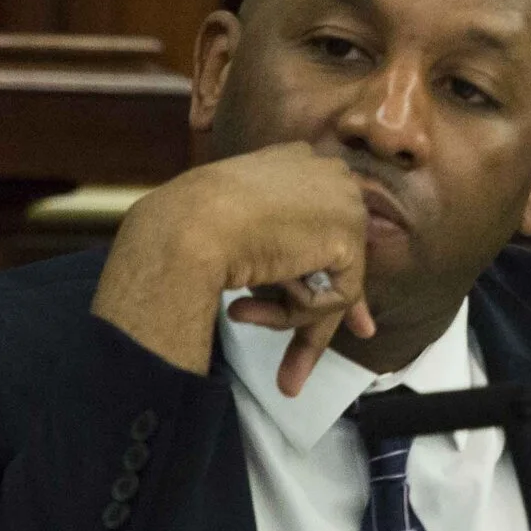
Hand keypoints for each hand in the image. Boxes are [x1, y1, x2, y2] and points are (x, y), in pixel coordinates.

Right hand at [92, 144, 375, 396]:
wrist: (182, 227)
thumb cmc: (188, 226)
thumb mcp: (238, 228)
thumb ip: (277, 248)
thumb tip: (311, 289)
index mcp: (297, 161)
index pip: (326, 223)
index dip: (323, 269)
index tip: (345, 319)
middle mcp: (329, 174)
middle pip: (336, 259)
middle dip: (316, 314)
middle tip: (303, 369)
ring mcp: (344, 202)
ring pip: (333, 283)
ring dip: (290, 315)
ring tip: (241, 314)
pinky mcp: (348, 237)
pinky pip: (333, 299)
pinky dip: (296, 312)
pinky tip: (255, 298)